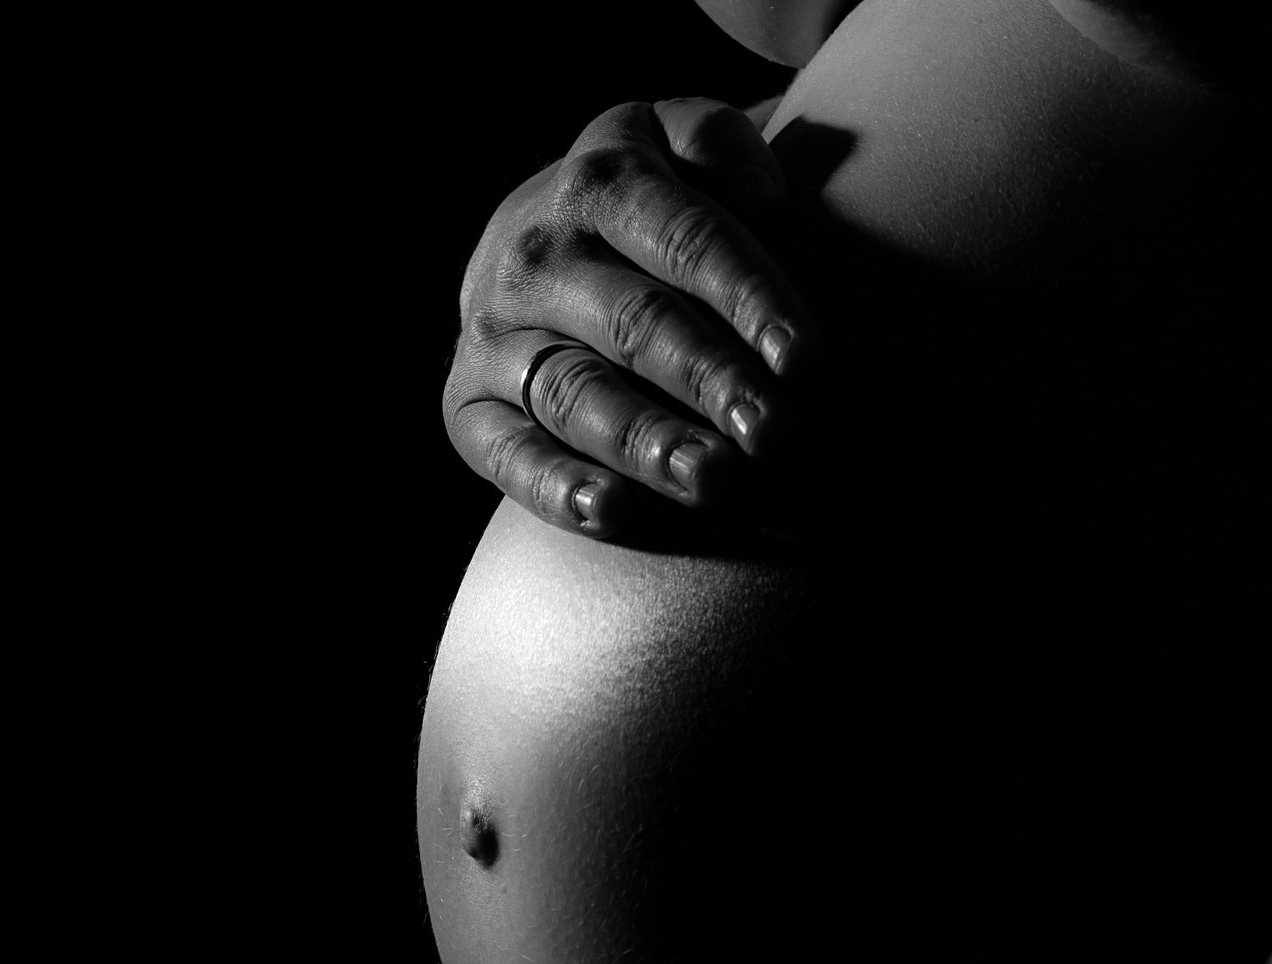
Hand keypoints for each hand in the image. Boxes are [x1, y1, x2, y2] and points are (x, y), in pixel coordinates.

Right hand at [442, 98, 814, 537]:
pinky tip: (612, 514)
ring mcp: (495, 330)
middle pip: (635, 322)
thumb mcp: (682, 140)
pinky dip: (555, 487)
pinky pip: (507, 453)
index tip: (805, 358)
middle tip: (775, 434)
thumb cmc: (654, 205)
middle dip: (709, 381)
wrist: (538, 245)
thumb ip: (722, 143)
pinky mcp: (466, 403)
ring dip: (646, 442)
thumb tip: (761, 198)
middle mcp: (537, 251)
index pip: (685, 236)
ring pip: (575, 393)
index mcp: (602, 179)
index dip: (748, 296)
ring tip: (713, 480)